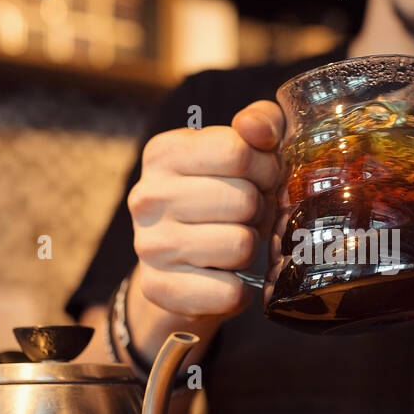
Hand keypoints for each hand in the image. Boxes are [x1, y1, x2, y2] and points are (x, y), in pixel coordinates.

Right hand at [128, 100, 283, 320]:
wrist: (182, 265)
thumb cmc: (222, 197)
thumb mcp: (243, 149)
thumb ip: (261, 121)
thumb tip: (256, 129)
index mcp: (163, 152)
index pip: (238, 151)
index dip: (265, 168)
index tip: (261, 178)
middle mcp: (148, 196)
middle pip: (244, 200)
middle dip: (260, 211)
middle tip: (248, 217)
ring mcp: (149, 245)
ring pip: (240, 245)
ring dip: (250, 248)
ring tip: (234, 244)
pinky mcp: (159, 290)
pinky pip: (229, 292)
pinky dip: (240, 290)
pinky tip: (227, 278)